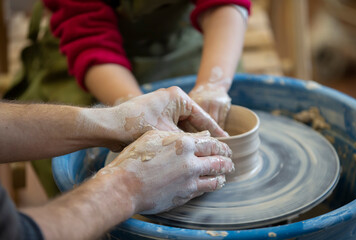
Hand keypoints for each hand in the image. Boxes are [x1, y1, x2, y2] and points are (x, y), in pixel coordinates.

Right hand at [97, 130, 233, 213]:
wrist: (125, 185)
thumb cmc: (135, 158)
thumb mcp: (154, 137)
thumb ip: (178, 135)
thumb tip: (198, 137)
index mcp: (185, 144)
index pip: (212, 144)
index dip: (221, 146)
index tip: (225, 148)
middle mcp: (191, 163)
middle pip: (218, 161)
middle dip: (227, 161)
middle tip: (230, 162)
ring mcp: (190, 181)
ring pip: (215, 179)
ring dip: (222, 176)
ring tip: (225, 175)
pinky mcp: (185, 196)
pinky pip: (203, 191)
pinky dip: (210, 187)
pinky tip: (210, 185)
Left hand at [108, 86, 228, 144]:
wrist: (108, 127)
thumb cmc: (136, 126)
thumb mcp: (168, 135)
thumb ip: (190, 141)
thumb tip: (208, 147)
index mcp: (178, 97)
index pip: (202, 117)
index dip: (215, 133)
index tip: (227, 144)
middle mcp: (172, 99)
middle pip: (194, 121)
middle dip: (203, 137)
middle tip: (217, 152)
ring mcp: (163, 106)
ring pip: (183, 126)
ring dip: (190, 139)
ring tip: (204, 154)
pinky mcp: (156, 115)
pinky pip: (173, 127)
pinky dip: (179, 139)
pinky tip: (186, 152)